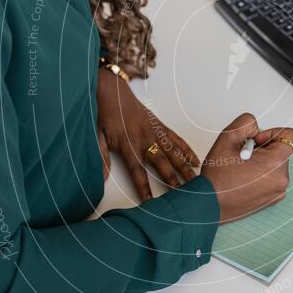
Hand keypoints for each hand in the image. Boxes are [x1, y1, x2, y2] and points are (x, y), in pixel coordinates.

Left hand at [97, 69, 199, 201]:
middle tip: (183, 194)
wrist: (113, 90)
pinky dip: (186, 150)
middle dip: (172, 180)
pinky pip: (176, 139)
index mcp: (127, 144)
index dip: (143, 187)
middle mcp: (144, 139)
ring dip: (184, 167)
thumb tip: (102, 179)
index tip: (150, 202)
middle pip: (161, 163)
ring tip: (195, 181)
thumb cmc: (105, 114)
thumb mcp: (97, 136)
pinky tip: (195, 161)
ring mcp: (154, 131)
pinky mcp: (160, 125)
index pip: (137, 171)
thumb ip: (101, 158)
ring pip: (172, 152)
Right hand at [202, 113, 292, 223]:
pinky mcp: (273, 199)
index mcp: (275, 163)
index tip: (256, 141)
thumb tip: (256, 129)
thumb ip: (246, 123)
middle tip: (243, 157)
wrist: (209, 205)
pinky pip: (272, 178)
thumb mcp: (227, 138)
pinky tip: (244, 179)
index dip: (272, 133)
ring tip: (241, 169)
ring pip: (275, 164)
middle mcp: (282, 179)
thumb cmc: (217, 178)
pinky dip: (261, 174)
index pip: (291, 135)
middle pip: (281, 150)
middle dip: (263, 148)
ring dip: (261, 161)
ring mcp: (278, 191)